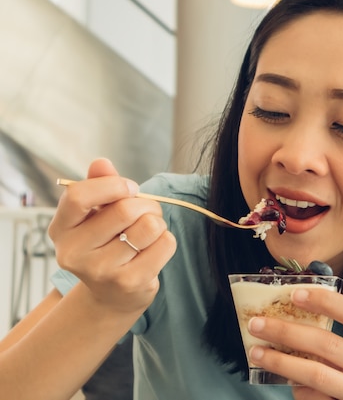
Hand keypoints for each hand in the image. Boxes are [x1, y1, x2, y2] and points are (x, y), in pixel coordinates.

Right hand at [48, 158, 176, 313]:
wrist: (111, 295)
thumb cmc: (106, 243)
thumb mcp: (95, 214)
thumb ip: (98, 185)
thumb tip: (101, 162)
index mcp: (61, 229)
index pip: (79, 196)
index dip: (113, 185)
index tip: (129, 188)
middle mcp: (74, 252)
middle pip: (124, 210)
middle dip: (145, 204)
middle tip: (146, 210)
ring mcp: (102, 271)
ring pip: (149, 226)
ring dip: (158, 221)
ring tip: (149, 230)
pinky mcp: (130, 282)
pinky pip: (164, 244)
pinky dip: (166, 239)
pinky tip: (154, 248)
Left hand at [246, 288, 342, 399]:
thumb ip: (336, 342)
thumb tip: (287, 324)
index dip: (325, 301)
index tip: (294, 294)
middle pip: (327, 343)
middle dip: (287, 331)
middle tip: (257, 324)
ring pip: (316, 374)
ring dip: (281, 362)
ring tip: (257, 353)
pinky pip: (316, 398)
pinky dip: (298, 390)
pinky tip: (288, 384)